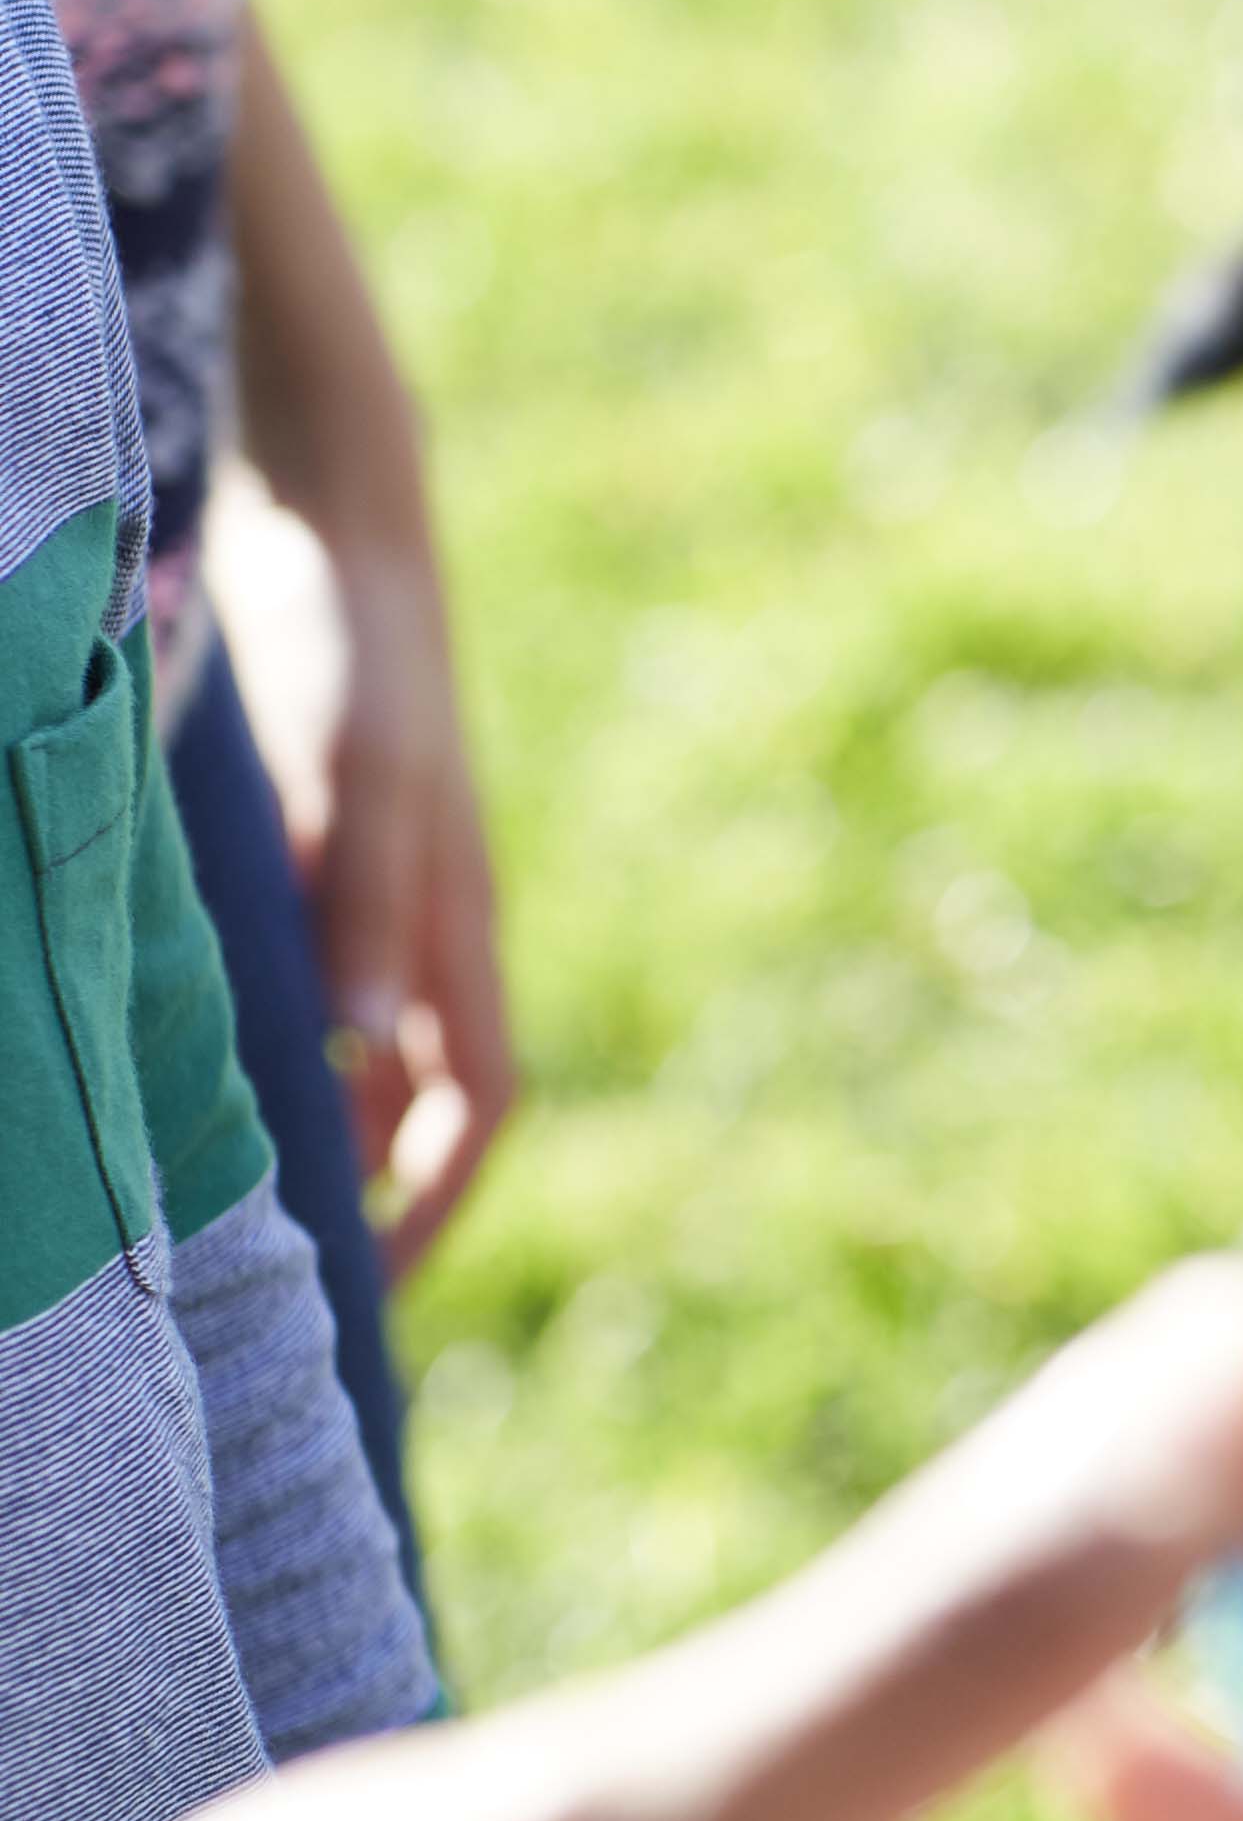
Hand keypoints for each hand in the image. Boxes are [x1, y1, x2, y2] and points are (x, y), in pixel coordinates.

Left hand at [214, 479, 516, 1275]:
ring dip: (311, 1125)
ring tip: (224, 1198)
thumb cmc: (354, 659)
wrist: (334, 527)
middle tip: (288, 1277)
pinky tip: (190, 1059)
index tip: (374, 1292)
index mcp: (454, 926)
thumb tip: (364, 1060)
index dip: (433, 1206)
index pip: (474, 1106)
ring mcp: (376, 891)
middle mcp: (425, 927)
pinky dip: (267, 1041)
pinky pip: (309, 982)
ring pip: (356, 1047)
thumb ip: (364, 916)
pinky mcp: (322, 855)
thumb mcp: (359, 789)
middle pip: (417, 1098)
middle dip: (371, 1195)